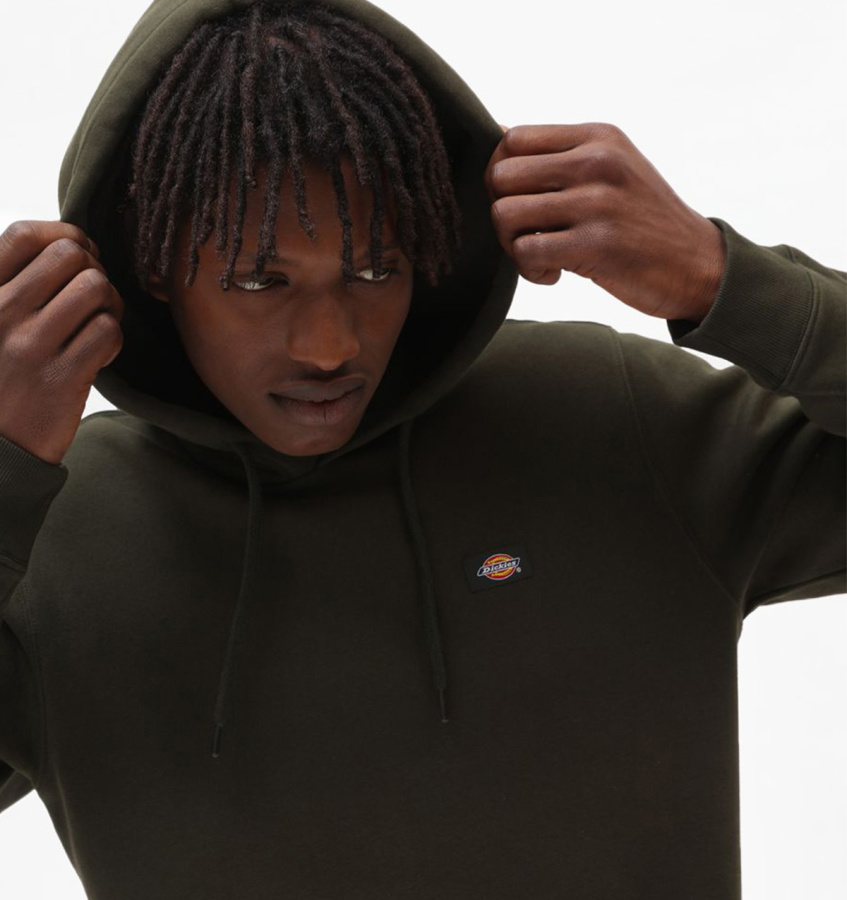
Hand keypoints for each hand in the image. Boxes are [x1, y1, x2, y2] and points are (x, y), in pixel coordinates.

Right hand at [0, 220, 123, 464]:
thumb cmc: (1, 377)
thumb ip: (18, 285)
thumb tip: (72, 245)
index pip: (25, 235)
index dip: (66, 236)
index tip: (81, 256)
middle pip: (70, 256)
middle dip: (95, 271)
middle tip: (94, 301)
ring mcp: (30, 345)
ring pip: (96, 288)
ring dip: (110, 305)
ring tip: (98, 327)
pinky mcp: (61, 377)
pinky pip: (109, 330)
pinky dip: (114, 341)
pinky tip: (99, 356)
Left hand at [484, 123, 725, 321]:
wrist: (698, 266)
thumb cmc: (643, 222)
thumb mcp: (614, 169)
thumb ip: (562, 156)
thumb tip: (497, 135)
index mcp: (598, 137)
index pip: (512, 139)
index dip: (501, 176)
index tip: (523, 203)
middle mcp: (597, 162)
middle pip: (500, 176)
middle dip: (501, 212)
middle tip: (527, 235)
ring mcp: (597, 202)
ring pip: (505, 215)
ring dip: (512, 245)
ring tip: (540, 256)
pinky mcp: (596, 245)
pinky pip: (526, 253)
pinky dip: (530, 271)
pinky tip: (554, 274)